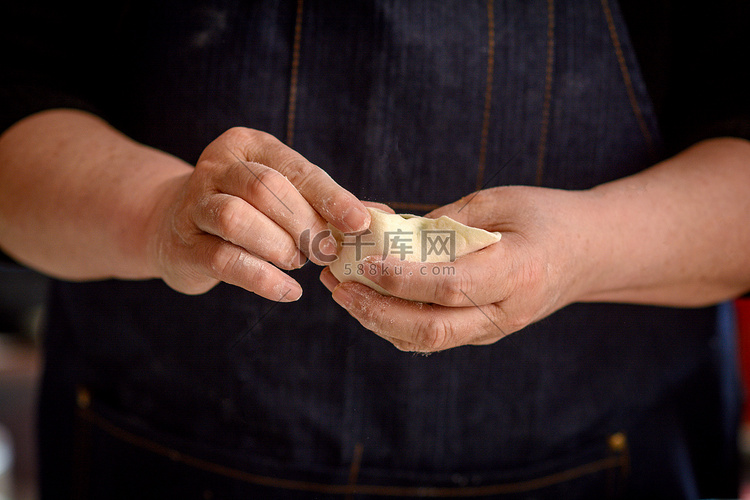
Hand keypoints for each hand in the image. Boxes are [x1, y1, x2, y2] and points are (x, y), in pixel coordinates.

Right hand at [148, 127, 369, 298]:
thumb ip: (327, 204)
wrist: (173, 225)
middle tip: (325, 252)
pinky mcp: (184, 246)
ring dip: (279, 246)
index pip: (295, 168)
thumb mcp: (284, 195)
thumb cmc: (248, 209)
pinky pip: (225, 261)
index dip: (330, 196)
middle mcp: (218, 167)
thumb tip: (383, 218)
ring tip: (296, 262)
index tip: (358, 222)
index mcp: (249, 145)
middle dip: (304, 224)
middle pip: (265, 189)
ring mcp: (194, 204)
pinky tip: (289, 291)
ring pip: (238, 219)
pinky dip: (263, 279)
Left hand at [320, 186, 589, 351]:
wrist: (588, 253)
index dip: (403, 278)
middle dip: (377, 311)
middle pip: (433, 328)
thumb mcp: (500, 201)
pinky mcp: (483, 333)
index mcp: (518, 272)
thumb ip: (447, 222)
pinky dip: (395, 323)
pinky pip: (433, 337)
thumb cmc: (544, 217)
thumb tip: (388, 234)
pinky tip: (369, 300)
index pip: (451, 285)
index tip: (365, 261)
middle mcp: (506, 312)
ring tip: (342, 290)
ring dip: (378, 319)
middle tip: (339, 287)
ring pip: (427, 340)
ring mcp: (494, 329)